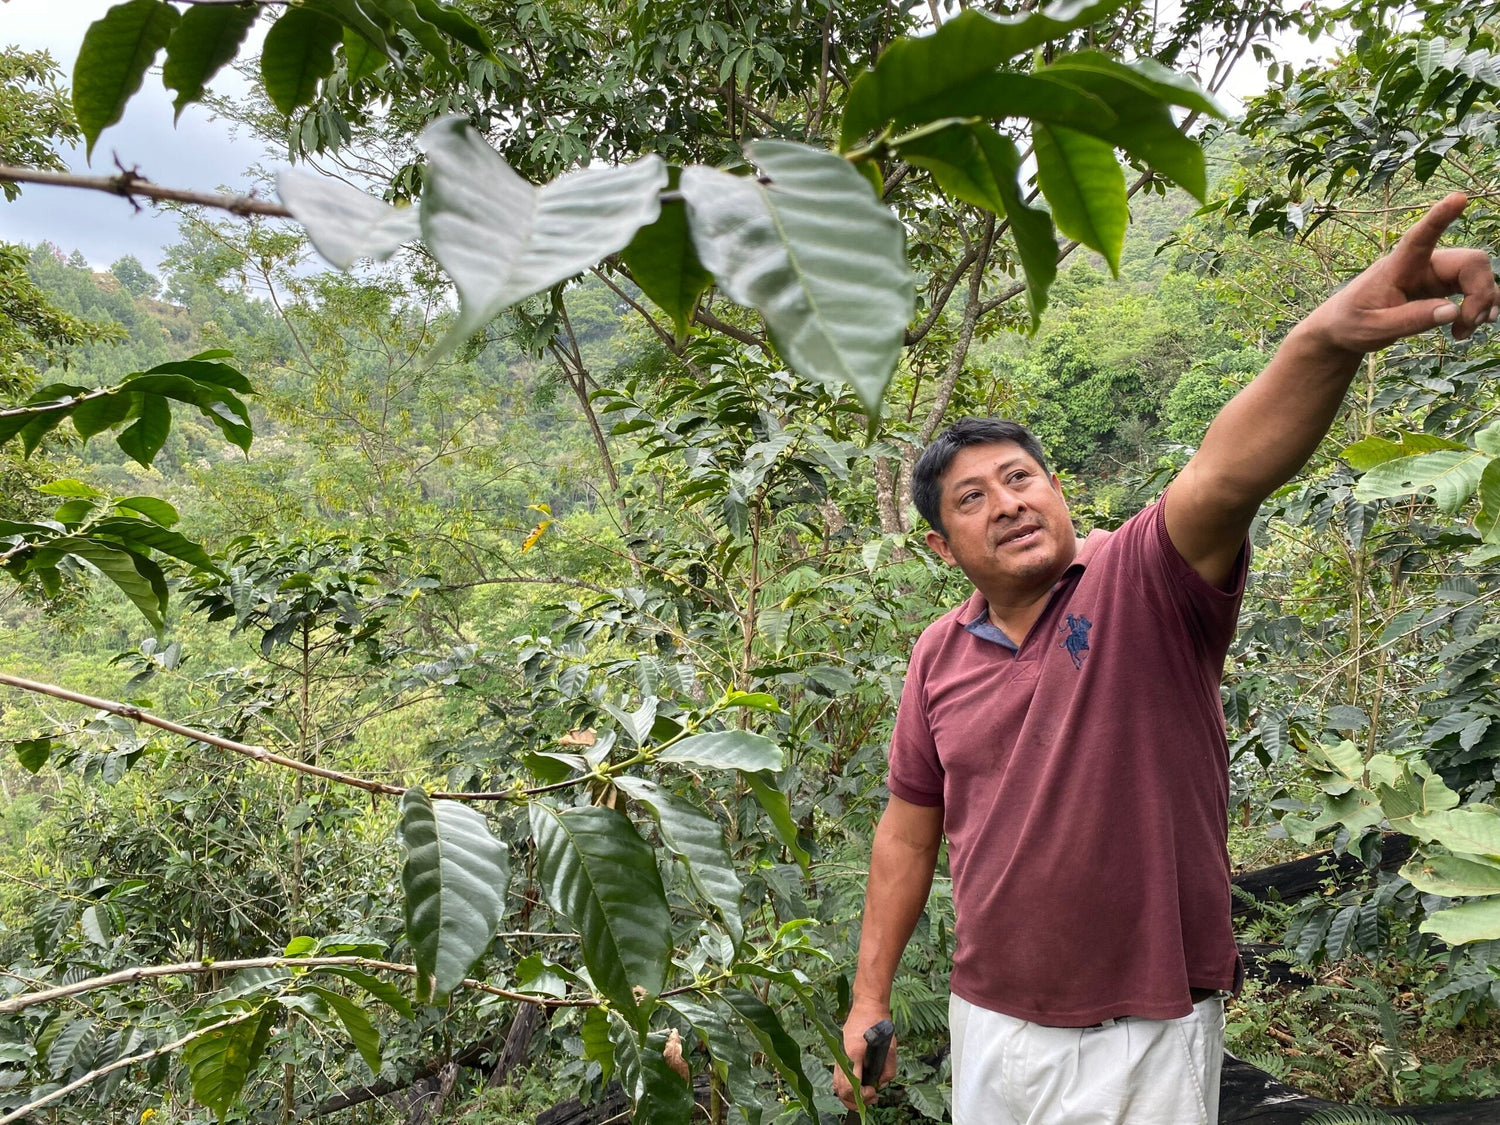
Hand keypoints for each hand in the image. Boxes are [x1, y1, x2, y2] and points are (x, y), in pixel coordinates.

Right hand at [834, 1003, 898, 1111]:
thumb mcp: (891, 1047)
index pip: (852, 1086)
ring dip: (849, 1095)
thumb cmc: (879, 1023)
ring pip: (837, 1085)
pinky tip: (857, 1087)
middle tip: (871, 1098)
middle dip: (856, 1100)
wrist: (867, 1005)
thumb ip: (888, 1069)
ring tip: (865, 1095)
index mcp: (854, 1054)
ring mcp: (838, 1054)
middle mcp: (842, 1056)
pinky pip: (838, 1076)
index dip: (862, 1096)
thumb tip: (881, 1084)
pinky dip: (845, 1087)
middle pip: (841, 1089)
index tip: (874, 1093)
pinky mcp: (839, 1052)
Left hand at [1299, 192, 1499, 356]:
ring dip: (1483, 303)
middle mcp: (1423, 265)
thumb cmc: (1351, 324)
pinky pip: (1475, 290)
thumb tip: (1452, 311)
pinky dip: (1480, 308)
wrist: (1343, 330)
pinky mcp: (1442, 289)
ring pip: (1478, 275)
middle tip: (1467, 323)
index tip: (1458, 198)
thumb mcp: (1373, 329)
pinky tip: (1467, 328)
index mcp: (1398, 267)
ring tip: (1463, 332)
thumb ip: (1410, 320)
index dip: (1439, 218)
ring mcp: (1435, 276)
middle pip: (1471, 262)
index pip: (1420, 237)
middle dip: (1481, 292)